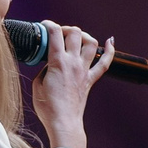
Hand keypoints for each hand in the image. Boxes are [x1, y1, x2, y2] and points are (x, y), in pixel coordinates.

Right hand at [29, 23, 112, 147]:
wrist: (63, 122)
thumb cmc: (48, 107)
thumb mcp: (37, 84)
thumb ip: (44, 70)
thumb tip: (50, 64)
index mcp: (57, 62)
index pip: (54, 33)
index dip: (49, 25)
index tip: (44, 25)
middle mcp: (73, 63)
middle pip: (75, 33)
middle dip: (66, 28)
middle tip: (59, 33)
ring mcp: (84, 70)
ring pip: (91, 43)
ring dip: (84, 36)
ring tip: (76, 37)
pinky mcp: (90, 80)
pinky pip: (105, 63)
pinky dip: (110, 51)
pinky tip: (110, 41)